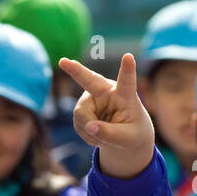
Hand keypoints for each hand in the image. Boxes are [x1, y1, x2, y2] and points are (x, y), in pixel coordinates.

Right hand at [58, 53, 154, 179]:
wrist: (125, 136)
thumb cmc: (133, 133)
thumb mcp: (128, 139)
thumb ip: (110, 134)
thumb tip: (89, 127)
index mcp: (126, 95)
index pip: (127, 81)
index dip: (127, 69)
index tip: (128, 56)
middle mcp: (107, 91)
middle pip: (90, 80)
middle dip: (76, 71)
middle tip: (63, 61)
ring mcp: (93, 98)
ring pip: (81, 113)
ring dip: (89, 130)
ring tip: (102, 137)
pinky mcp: (83, 107)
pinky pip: (78, 122)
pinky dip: (86, 133)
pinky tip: (96, 134)